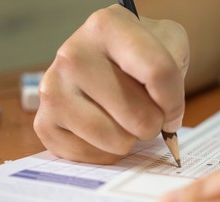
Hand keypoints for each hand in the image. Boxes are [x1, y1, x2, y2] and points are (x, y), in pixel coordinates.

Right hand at [34, 4, 188, 163]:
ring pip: (118, 141)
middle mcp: (72, 56)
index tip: (172, 109)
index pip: (159, 73)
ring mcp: (53, 91)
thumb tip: (167, 121)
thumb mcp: (167, 44)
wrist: (100, 62)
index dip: (175, 101)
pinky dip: (107, 152)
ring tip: (121, 117)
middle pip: (141, 117)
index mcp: (106, 27)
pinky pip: (94, 157)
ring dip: (130, 137)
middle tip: (142, 108)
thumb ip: (174, 75)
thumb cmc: (137, 56)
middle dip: (152, 122)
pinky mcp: (44, 124)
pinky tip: (103, 129)